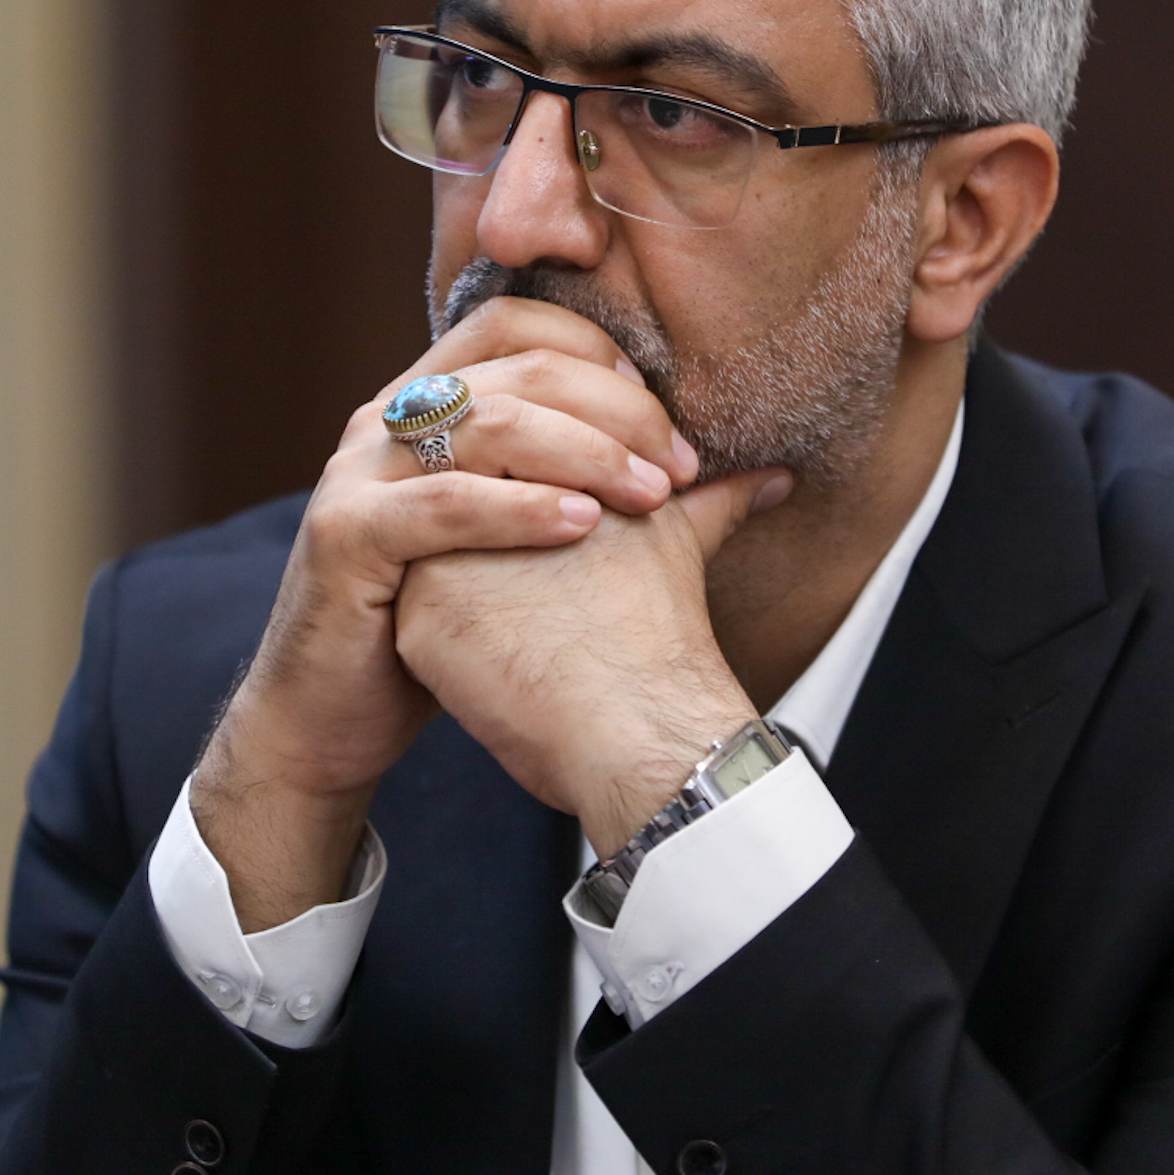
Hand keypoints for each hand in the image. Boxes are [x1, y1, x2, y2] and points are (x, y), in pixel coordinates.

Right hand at [195, 299, 700, 927]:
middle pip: (518, 366)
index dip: (601, 353)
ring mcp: (359, 472)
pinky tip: (582, 527)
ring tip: (651, 497)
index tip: (668, 417)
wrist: (334, 714)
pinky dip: (520, 507)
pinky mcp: (345, 536)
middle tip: (679, 467)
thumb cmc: (444, 623)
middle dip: (616, 408)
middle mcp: (387, 417)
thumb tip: (768, 477)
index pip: (518, 324)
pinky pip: (444, 503)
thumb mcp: (533, 543)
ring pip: (487, 421)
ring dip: (584, 452)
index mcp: (429, 400)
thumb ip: (632, 496)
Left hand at [391, 466, 791, 857]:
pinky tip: (474, 664)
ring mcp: (448, 549)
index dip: (535, 487)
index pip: (514, 441)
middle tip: (532, 591)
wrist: (639, 733)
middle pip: (463, 482)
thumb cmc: (664, 647)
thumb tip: (770, 478)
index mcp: (558, 464)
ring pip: (426, 544)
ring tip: (505, 625)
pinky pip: (403, 609)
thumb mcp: (681, 549)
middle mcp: (494, 491)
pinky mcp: (419, 612)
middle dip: (487, 528)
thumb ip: (711, 502)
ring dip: (455, 576)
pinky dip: (436, 635)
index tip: (563, 547)